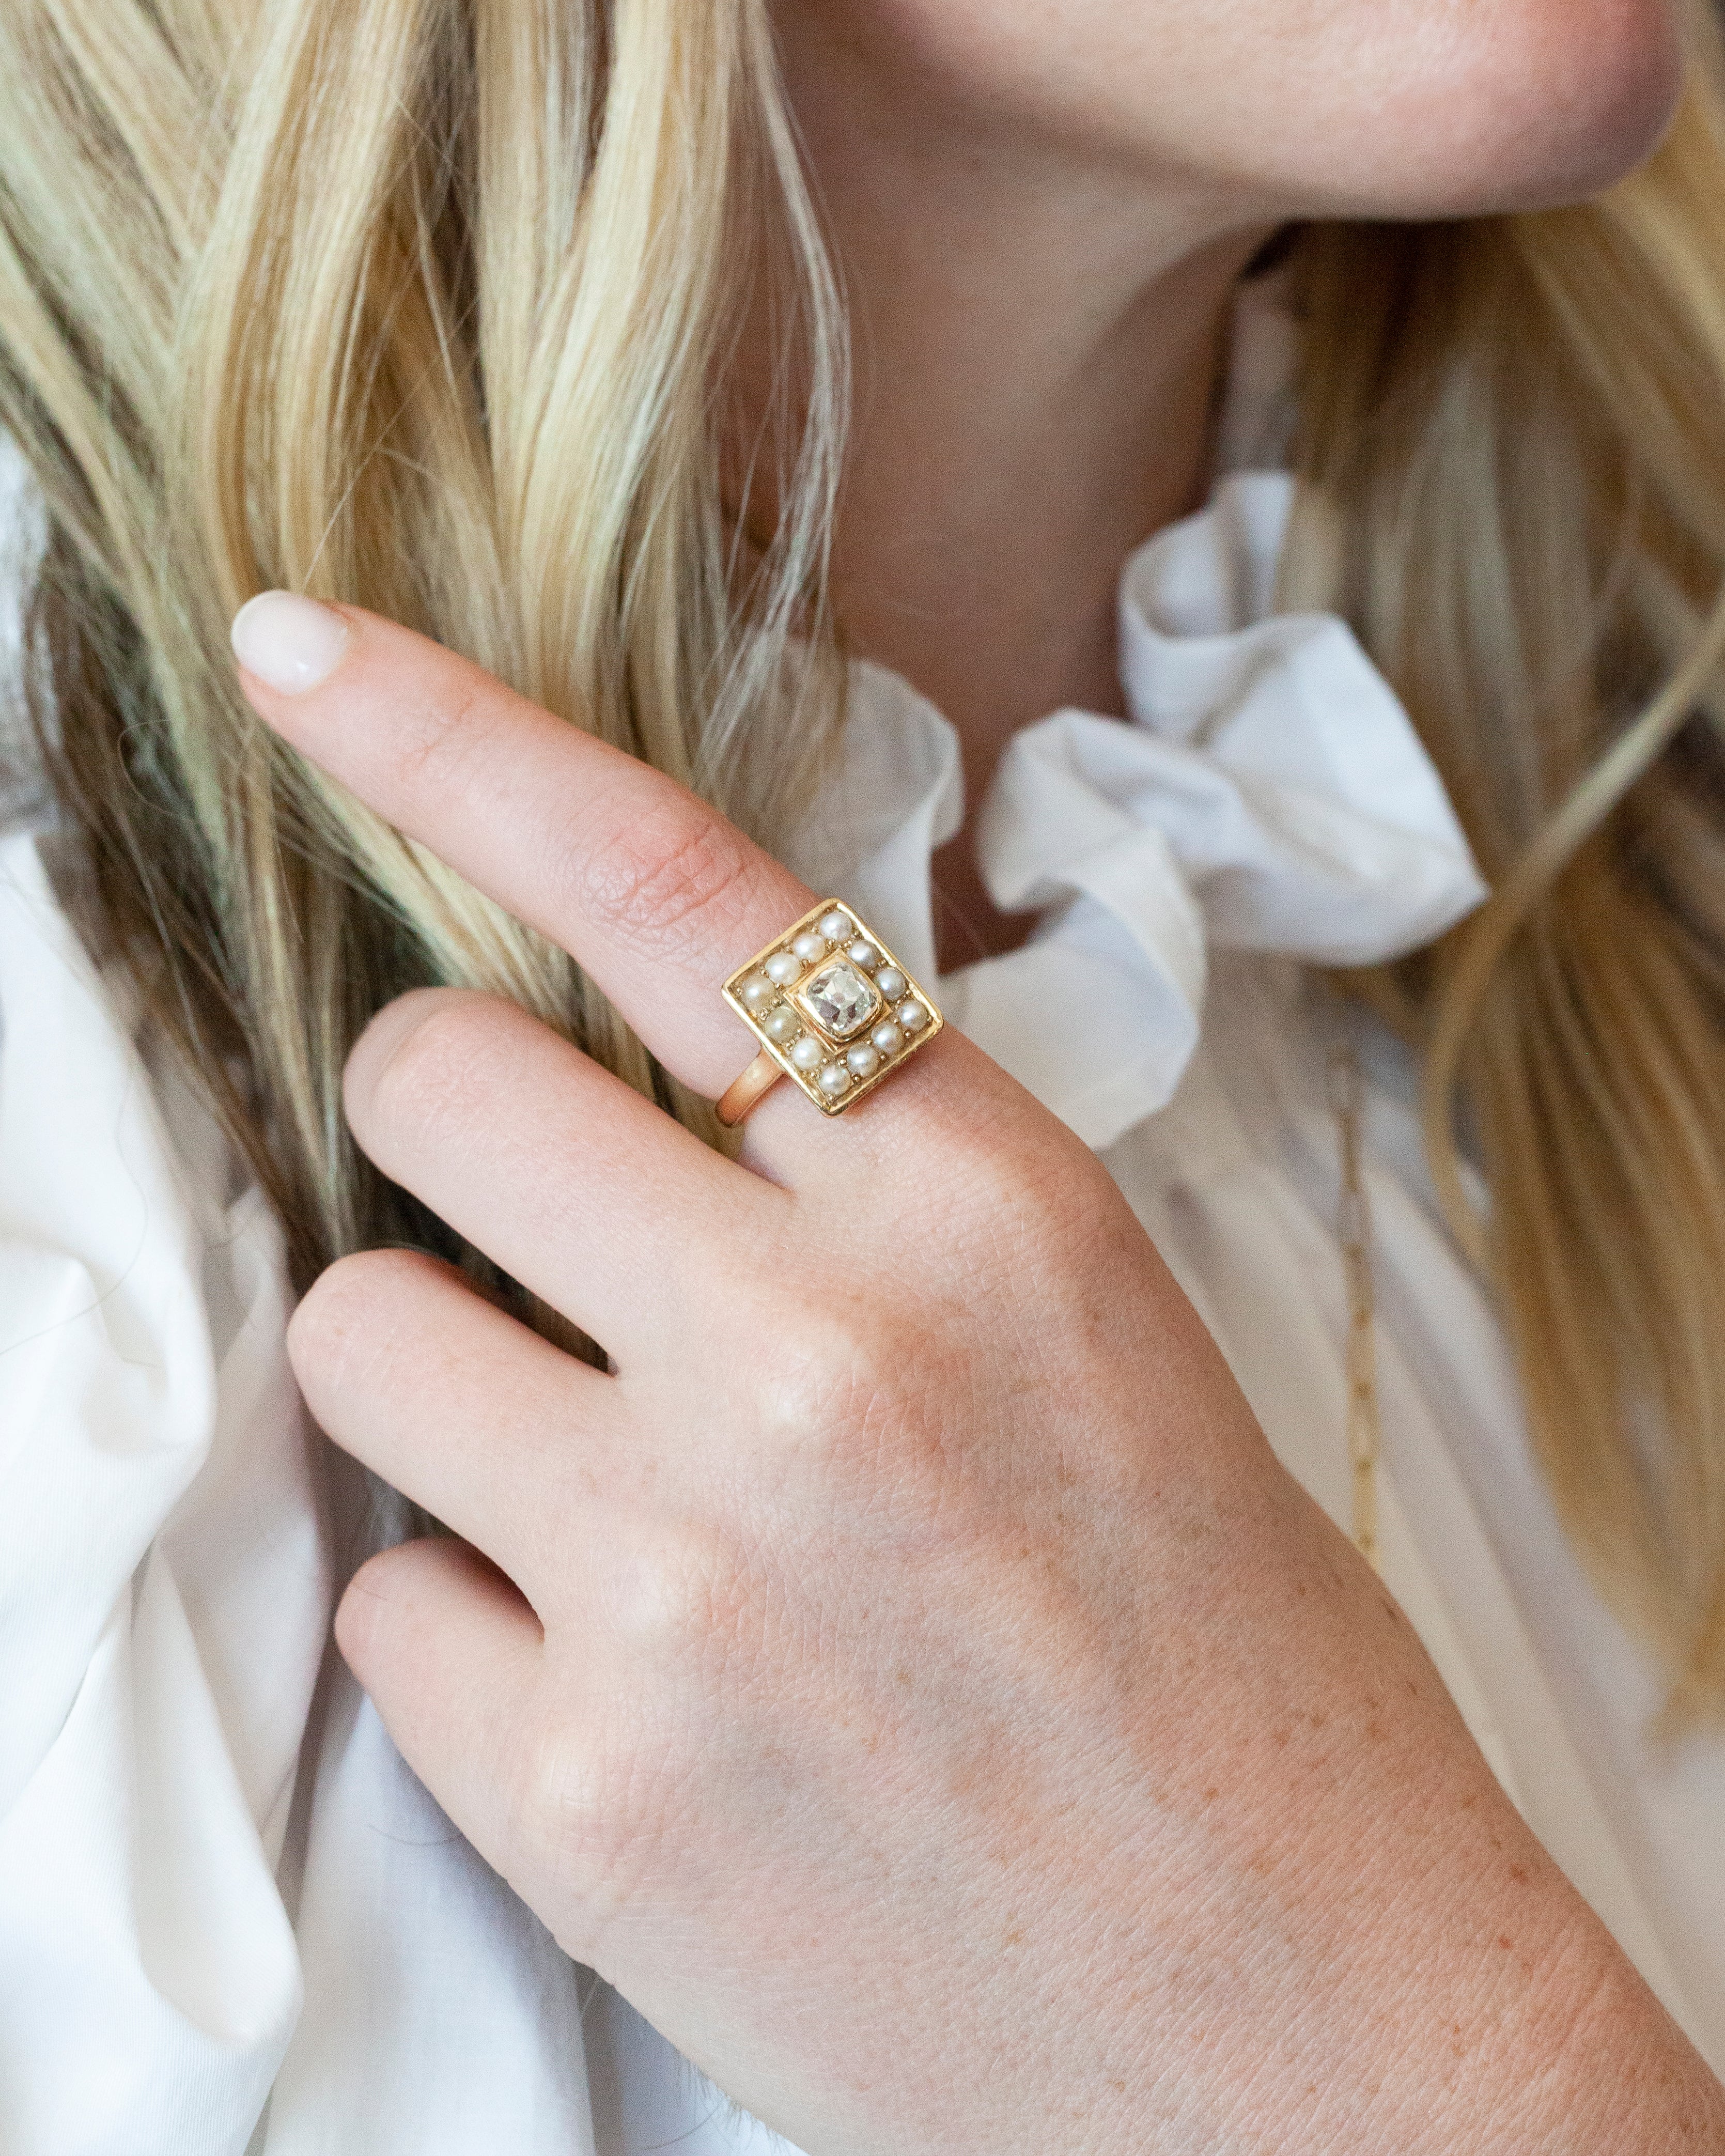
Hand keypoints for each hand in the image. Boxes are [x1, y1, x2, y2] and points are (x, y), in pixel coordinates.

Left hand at [238, 596, 1721, 2154]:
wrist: (1299, 2022)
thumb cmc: (1204, 1646)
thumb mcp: (1080, 1326)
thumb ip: (846, 1180)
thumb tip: (591, 1066)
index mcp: (984, 1206)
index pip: (666, 884)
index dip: (448, 732)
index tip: (295, 648)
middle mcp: (822, 1355)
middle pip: (433, 1084)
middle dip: (449, 1125)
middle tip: (535, 1221)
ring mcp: (685, 1575)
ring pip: (355, 1328)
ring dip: (440, 1376)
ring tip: (604, 1486)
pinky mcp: (582, 1787)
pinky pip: (382, 1595)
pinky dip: (471, 1617)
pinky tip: (630, 1683)